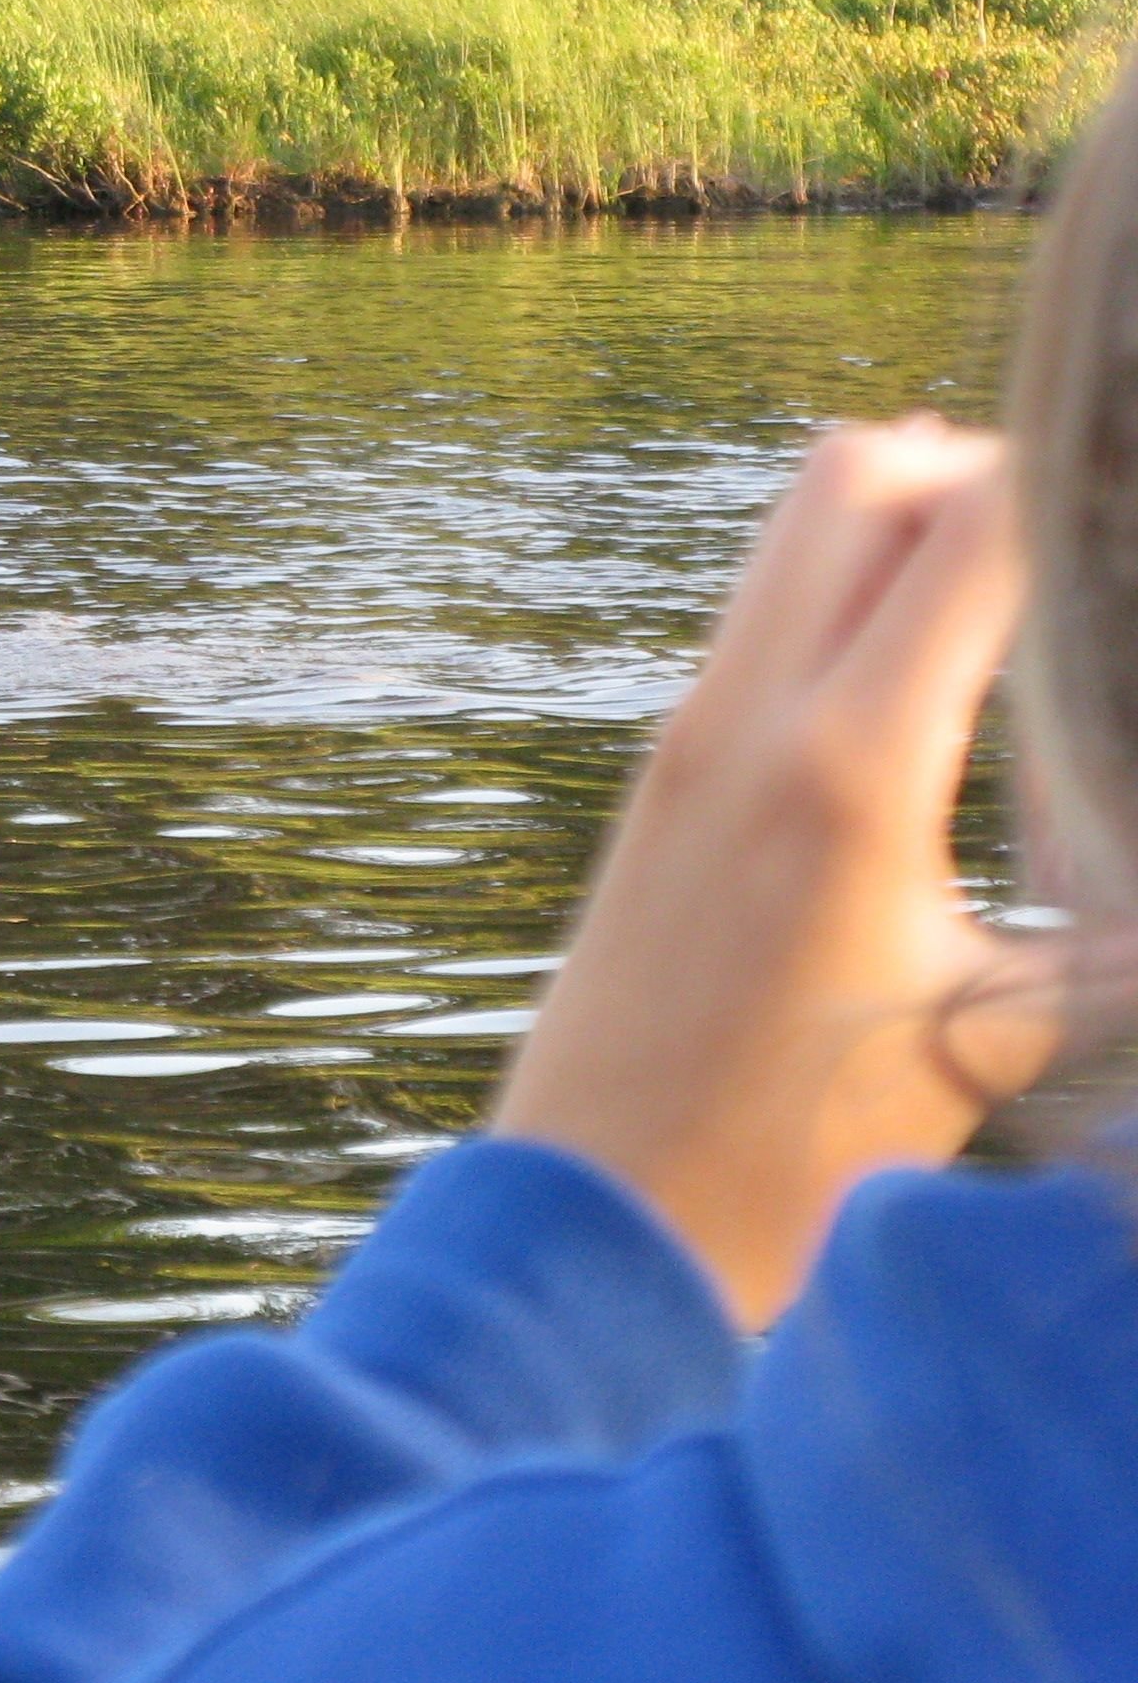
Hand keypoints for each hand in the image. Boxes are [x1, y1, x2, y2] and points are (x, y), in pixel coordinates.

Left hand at [489, 417, 1051, 1329]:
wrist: (599, 1210)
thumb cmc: (796, 1150)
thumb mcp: (994, 1033)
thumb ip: (1111, 936)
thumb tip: (1122, 886)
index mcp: (848, 767)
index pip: (976, 532)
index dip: (1078, 488)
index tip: (1130, 520)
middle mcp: (748, 718)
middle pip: (856, 473)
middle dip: (980, 472)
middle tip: (1073, 558)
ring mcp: (687, 733)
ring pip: (793, 534)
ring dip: (905, 532)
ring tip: (1015, 629)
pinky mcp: (661, 770)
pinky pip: (762, 619)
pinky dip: (848, 604)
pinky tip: (928, 706)